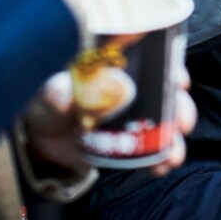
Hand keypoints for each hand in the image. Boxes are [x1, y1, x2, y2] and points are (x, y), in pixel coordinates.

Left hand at [23, 68, 196, 177]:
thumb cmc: (43, 101)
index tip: (178, 80)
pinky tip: (163, 166)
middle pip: (166, 87)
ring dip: (174, 135)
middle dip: (179, 105)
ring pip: (165, 118)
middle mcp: (132, 82)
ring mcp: (133, 111)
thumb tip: (63, 94)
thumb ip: (53, 91)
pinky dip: (161, 156)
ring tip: (173, 154)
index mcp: (114, 60)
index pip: (151, 52)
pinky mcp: (130, 139)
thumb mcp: (45, 94)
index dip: (170, 62)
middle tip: (182, 121)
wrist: (37, 138)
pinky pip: (153, 146)